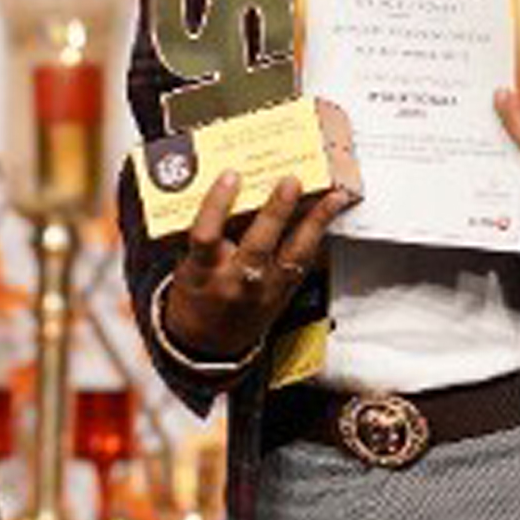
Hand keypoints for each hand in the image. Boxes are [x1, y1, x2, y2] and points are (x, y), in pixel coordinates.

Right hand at [160, 172, 355, 365]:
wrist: (208, 342)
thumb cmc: (196, 296)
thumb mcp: (187, 267)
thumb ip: (205, 237)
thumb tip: (227, 192)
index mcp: (202, 273)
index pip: (206, 236)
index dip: (217, 205)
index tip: (231, 177)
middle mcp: (235, 282)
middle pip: (258, 244)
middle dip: (277, 211)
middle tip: (291, 182)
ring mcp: (264, 290)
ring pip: (293, 253)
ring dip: (315, 222)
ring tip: (332, 198)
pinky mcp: (284, 293)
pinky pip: (305, 261)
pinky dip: (318, 236)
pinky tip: (329, 216)